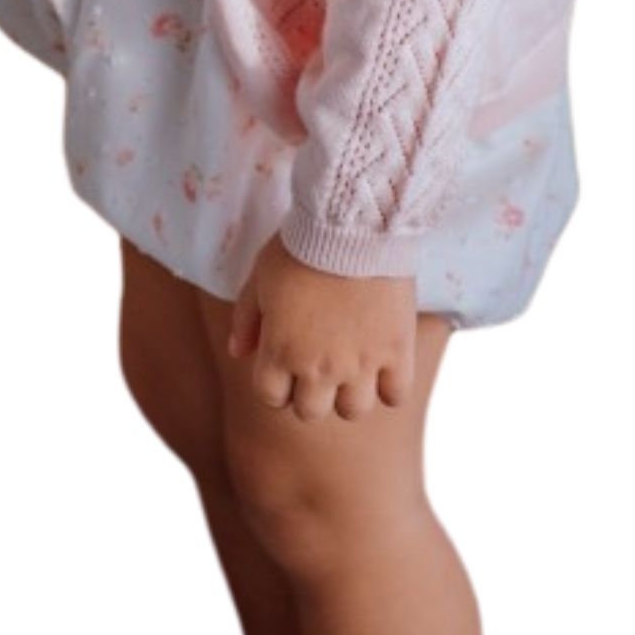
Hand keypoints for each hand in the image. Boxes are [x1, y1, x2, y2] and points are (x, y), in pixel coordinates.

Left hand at [227, 231, 416, 422]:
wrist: (351, 223)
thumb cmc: (299, 246)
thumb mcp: (258, 278)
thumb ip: (244, 320)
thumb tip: (237, 353)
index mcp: (280, 351)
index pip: (271, 398)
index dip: (276, 383)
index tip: (286, 364)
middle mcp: (318, 367)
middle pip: (310, 411)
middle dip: (310, 391)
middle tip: (319, 363)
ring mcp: (360, 363)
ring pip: (353, 410)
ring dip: (349, 393)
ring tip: (353, 366)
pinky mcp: (397, 350)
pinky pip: (396, 394)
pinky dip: (390, 386)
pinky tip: (385, 364)